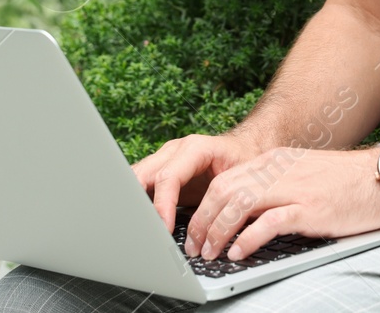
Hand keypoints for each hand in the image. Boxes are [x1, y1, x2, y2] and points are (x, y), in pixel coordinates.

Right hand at [131, 132, 270, 233]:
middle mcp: (174, 151)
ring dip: (133, 202)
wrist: (245, 148)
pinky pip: (141, 184)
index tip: (163, 230)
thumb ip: (221, 200)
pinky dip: (137, 202)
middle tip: (140, 231)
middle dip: (137, 203)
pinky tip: (138, 221)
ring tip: (135, 228)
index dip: (162, 206)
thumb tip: (210, 231)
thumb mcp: (238, 180)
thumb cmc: (245, 162)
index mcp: (194, 148)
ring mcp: (164, 158)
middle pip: (142, 174)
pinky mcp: (160, 170)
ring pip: (136, 178)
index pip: (168, 177)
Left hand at [180, 145, 379, 262]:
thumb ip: (274, 184)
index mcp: (273, 162)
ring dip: (218, 231)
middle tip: (195, 247)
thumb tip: (243, 210)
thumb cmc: (345, 181)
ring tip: (210, 253)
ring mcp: (293, 188)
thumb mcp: (301, 173)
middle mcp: (277, 170)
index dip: (203, 206)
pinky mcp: (310, 208)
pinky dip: (247, 239)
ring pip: (238, 204)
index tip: (195, 229)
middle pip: (223, 191)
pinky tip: (239, 253)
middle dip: (202, 221)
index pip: (223, 180)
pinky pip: (269, 222)